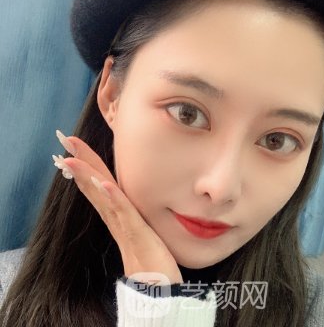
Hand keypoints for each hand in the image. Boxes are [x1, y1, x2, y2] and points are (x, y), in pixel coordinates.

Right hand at [53, 130, 182, 284]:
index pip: (98, 183)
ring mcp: (124, 225)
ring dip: (88, 175)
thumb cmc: (150, 254)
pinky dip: (112, 197)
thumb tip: (130, 197)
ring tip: (72, 158)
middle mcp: (116, 217)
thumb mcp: (141, 225)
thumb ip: (133, 211)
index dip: (86, 164)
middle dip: (81, 162)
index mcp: (118, 212)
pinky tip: (103, 184)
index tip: (74, 145)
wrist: (156, 285)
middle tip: (65, 140)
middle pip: (95, 184)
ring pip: (102, 195)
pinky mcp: (137, 234)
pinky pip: (123, 213)